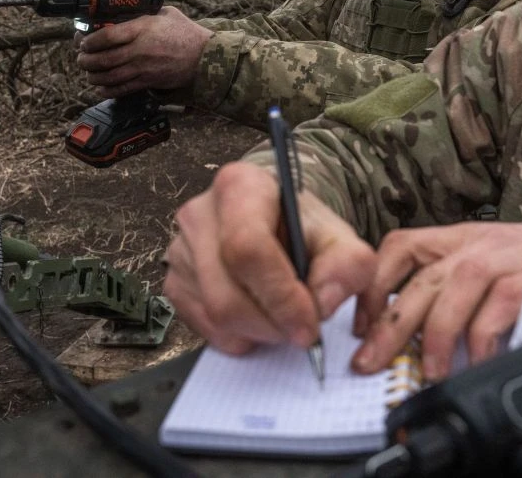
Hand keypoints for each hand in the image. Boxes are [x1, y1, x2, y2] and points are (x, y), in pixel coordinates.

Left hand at [75, 6, 212, 95]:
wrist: (204, 57)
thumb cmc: (186, 33)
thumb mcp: (165, 13)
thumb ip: (144, 13)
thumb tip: (125, 11)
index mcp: (142, 30)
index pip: (106, 37)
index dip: (89, 41)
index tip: (83, 41)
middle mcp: (139, 50)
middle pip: (102, 59)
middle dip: (85, 60)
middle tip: (81, 57)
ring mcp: (143, 69)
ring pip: (108, 77)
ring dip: (93, 76)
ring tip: (89, 72)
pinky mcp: (147, 82)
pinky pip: (121, 89)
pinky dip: (107, 90)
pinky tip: (101, 86)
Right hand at [162, 161, 377, 355]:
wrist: (276, 223)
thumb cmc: (304, 229)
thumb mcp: (339, 237)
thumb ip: (348, 265)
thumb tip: (322, 304)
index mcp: (240, 186)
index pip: (248, 248)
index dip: (280, 296)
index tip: (310, 325)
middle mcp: (199, 213)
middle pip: (227, 294)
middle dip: (272, 325)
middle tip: (303, 331)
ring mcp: (179, 250)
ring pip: (215, 317)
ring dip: (259, 333)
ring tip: (284, 318)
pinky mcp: (173, 282)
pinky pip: (204, 328)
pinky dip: (239, 336)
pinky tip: (259, 317)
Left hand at [351, 221, 521, 381]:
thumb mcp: (502, 269)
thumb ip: (463, 294)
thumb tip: (414, 338)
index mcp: (468, 240)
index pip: (402, 247)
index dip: (373, 286)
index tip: (359, 326)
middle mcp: (487, 243)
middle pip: (422, 276)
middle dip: (389, 323)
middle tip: (369, 363)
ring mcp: (518, 258)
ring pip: (457, 287)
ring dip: (435, 334)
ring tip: (426, 373)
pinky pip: (504, 306)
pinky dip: (485, 339)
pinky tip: (479, 364)